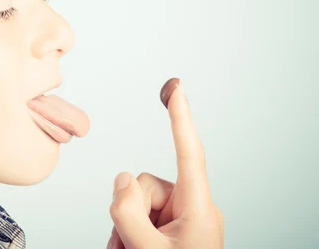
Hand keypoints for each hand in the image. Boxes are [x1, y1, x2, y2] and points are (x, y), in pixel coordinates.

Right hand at [107, 78, 223, 248]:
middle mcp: (189, 208)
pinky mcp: (166, 228)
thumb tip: (121, 180)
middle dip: (127, 213)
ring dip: (123, 229)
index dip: (180, 117)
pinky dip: (124, 235)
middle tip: (132, 247)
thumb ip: (129, 212)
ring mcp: (176, 219)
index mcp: (199, 209)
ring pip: (133, 201)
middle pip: (143, 184)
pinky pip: (133, 216)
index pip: (189, 153)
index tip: (176, 87)